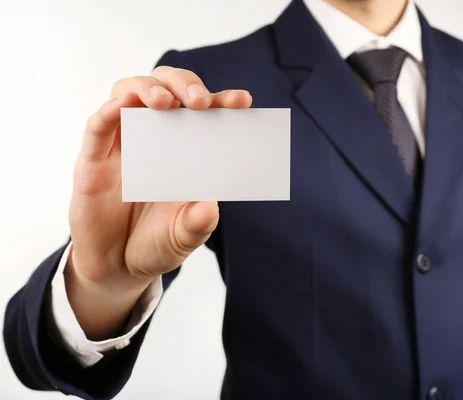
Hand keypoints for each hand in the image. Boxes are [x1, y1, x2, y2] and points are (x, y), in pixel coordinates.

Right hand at [65, 66, 250, 337]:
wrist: (117, 267)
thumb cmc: (157, 243)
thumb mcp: (184, 238)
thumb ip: (197, 224)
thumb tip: (210, 208)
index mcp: (185, 151)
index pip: (204, 115)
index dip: (222, 103)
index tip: (241, 101)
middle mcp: (155, 140)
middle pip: (166, 89)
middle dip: (184, 84)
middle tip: (200, 101)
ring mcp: (123, 146)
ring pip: (129, 94)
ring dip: (147, 89)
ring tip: (164, 102)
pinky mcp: (93, 160)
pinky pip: (97, 127)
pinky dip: (109, 111)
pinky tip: (122, 106)